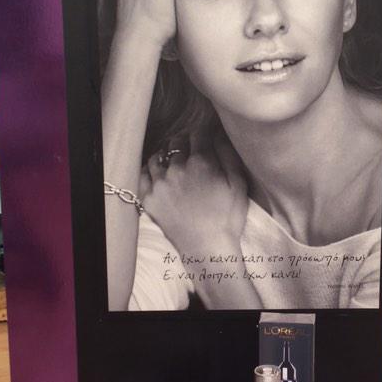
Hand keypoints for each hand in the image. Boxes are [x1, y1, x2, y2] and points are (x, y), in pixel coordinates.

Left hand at [142, 133, 248, 256]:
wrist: (208, 248)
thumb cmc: (228, 218)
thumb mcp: (239, 183)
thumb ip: (228, 155)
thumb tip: (219, 134)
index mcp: (201, 162)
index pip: (198, 133)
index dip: (203, 133)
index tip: (205, 137)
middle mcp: (177, 168)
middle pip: (177, 142)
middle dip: (185, 142)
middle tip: (191, 151)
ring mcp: (160, 183)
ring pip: (158, 156)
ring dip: (167, 156)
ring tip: (174, 163)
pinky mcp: (149, 198)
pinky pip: (143, 174)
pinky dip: (150, 170)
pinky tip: (158, 174)